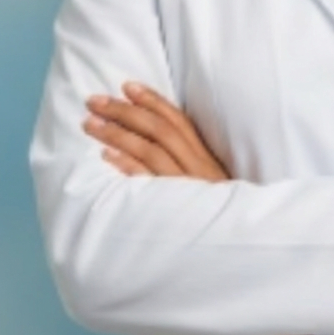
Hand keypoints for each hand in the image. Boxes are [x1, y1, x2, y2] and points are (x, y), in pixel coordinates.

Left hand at [84, 86, 313, 334]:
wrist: (242, 248)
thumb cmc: (225, 218)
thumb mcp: (214, 185)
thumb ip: (193, 165)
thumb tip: (163, 145)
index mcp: (207, 159)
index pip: (179, 121)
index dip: (153, 101)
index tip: (127, 85)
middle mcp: (197, 169)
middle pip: (159, 131)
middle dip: (125, 112)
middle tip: (95, 99)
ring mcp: (186, 189)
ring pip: (150, 152)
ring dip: (118, 135)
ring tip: (91, 123)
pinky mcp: (176, 209)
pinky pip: (149, 184)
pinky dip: (127, 168)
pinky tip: (106, 157)